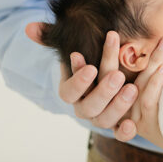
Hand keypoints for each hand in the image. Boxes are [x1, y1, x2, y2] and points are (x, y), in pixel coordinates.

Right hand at [25, 23, 162, 144]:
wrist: (114, 71)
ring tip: (132, 88)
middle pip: (89, 107)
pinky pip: (120, 134)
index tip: (91, 67)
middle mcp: (83, 108)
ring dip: (118, 105)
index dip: (79, 82)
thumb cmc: (90, 54)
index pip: (69, 92)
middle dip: (104, 91)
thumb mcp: (73, 45)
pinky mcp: (119, 123)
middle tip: (118, 76)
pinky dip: (126, 131)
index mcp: (70, 92)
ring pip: (105, 120)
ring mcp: (101, 118)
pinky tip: (133, 123)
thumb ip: (52, 37)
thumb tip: (30, 27)